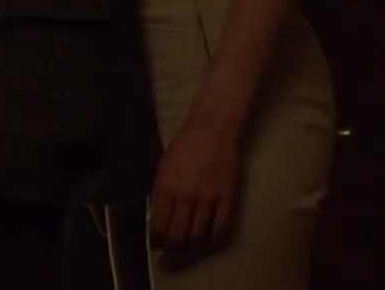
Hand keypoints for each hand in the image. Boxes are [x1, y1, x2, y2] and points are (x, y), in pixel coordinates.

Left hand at [149, 113, 240, 257]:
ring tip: (187, 249)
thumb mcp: (164, 167)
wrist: (213, 129)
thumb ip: (162, 193)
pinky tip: (207, 240)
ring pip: (197, 235)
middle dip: (171, 250)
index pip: (159, 224)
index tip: (157, 246)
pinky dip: (212, 238)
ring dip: (190, 247)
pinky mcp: (227, 197)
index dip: (157, 240)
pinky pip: (220, 227)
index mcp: (166, 187)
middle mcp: (185, 196)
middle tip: (170, 256)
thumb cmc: (185, 144)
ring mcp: (208, 198)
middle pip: (178, 235)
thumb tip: (160, 218)